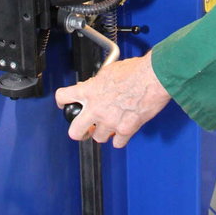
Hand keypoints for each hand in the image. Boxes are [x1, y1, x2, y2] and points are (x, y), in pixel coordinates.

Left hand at [55, 53, 170, 147]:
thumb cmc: (136, 71)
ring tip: (109, 126)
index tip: (64, 104)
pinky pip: (118, 143)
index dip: (61, 102)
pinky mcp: (125, 130)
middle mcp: (96, 108)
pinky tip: (122, 132)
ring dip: (103, 133)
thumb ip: (97, 82)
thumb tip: (93, 85)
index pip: (63, 97)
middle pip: (75, 131)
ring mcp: (110, 121)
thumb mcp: (109, 71)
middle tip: (82, 129)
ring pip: (98, 138)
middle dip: (78, 131)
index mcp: (90, 91)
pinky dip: (120, 139)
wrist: (154, 77)